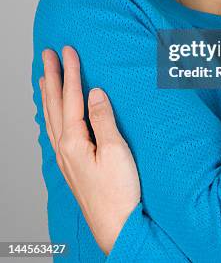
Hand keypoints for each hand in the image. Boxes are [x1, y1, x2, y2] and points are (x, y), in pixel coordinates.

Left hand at [39, 46, 140, 254]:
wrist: (116, 226)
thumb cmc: (119, 191)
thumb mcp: (116, 151)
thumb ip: (103, 119)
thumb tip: (95, 93)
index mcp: (73, 141)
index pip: (71, 98)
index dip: (70, 72)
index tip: (67, 50)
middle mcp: (63, 148)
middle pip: (54, 105)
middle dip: (51, 77)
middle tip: (47, 54)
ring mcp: (65, 158)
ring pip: (50, 118)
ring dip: (47, 94)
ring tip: (44, 76)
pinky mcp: (71, 165)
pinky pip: (54, 131)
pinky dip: (50, 114)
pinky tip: (52, 113)